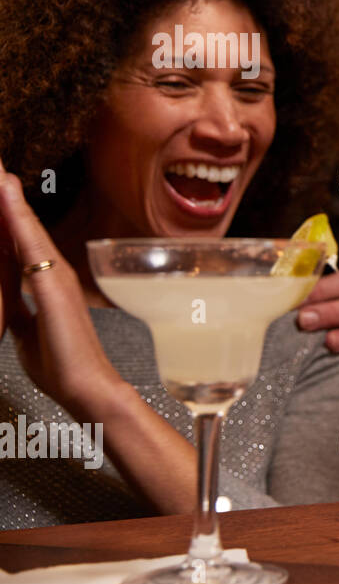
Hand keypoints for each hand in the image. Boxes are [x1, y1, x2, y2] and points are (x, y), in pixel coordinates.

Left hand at [0, 159, 123, 417]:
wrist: (86, 388)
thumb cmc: (62, 365)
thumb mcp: (28, 331)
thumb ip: (20, 308)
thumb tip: (11, 299)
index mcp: (44, 282)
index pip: (17, 240)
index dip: (3, 213)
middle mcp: (52, 271)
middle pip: (21, 225)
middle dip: (5, 195)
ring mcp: (55, 274)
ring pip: (25, 226)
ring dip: (8, 197)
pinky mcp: (53, 283)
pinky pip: (31, 243)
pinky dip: (18, 217)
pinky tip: (6, 195)